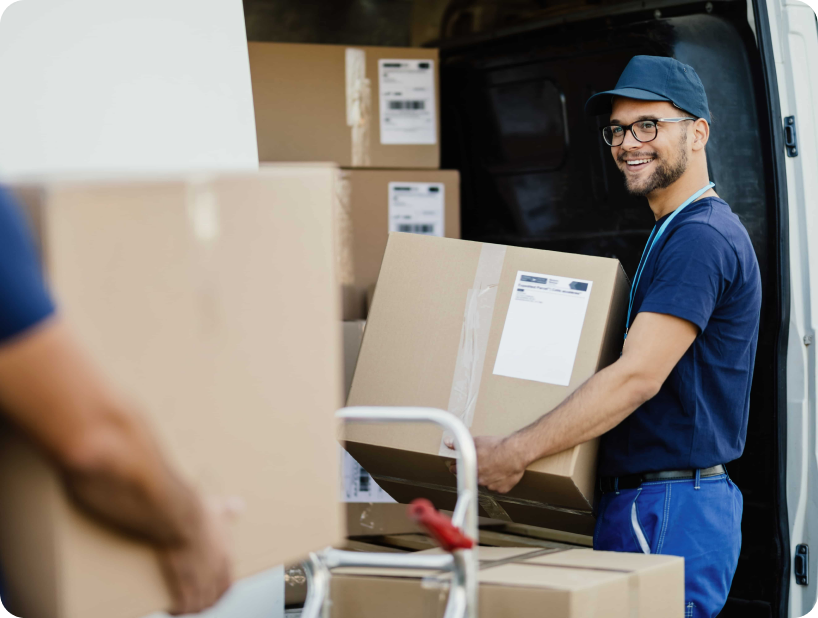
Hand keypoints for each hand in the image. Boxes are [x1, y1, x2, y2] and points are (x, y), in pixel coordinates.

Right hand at [159, 496, 241, 614]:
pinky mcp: (184, 581)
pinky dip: (177, 610)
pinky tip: (171, 609)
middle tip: (193, 604)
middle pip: (213, 598)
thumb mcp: (219, 509)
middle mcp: (217, 571)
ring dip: (191, 609)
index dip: (219, 593)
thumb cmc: (198, 510)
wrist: (184, 515)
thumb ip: (229, 511)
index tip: (212, 596)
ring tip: (181, 609)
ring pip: (199, 604)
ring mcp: (201, 578)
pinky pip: (184, 605)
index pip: (228, 584)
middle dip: (204, 603)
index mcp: (226, 557)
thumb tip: (238, 505)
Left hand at [444, 435, 527, 493]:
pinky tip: (503, 472)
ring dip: (488, 476)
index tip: (456, 465)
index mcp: (471, 469)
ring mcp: (491, 486)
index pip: (457, 471)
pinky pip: (498, 486)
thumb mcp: (476, 441)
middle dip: (476, 471)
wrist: (515, 453)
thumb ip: (460, 444)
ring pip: (486, 482)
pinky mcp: (502, 489)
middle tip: (483, 462)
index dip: (457, 467)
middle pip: (473, 477)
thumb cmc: (496, 446)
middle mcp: (479, 480)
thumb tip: (448, 442)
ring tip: (495, 465)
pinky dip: (499, 481)